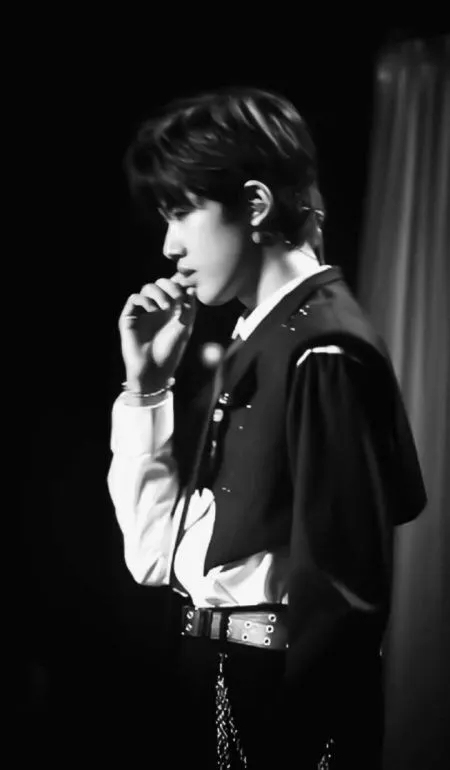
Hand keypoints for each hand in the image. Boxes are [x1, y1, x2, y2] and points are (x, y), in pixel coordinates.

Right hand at [118, 272, 196, 390]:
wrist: (154, 369)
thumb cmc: (171, 351)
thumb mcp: (185, 327)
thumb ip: (189, 307)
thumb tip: (191, 287)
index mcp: (171, 309)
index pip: (173, 287)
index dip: (179, 282)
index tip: (187, 286)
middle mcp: (156, 308)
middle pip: (161, 283)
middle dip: (171, 286)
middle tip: (178, 298)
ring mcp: (142, 312)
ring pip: (147, 287)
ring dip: (159, 292)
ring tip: (166, 307)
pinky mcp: (129, 317)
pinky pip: (134, 298)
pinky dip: (145, 300)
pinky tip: (153, 310)